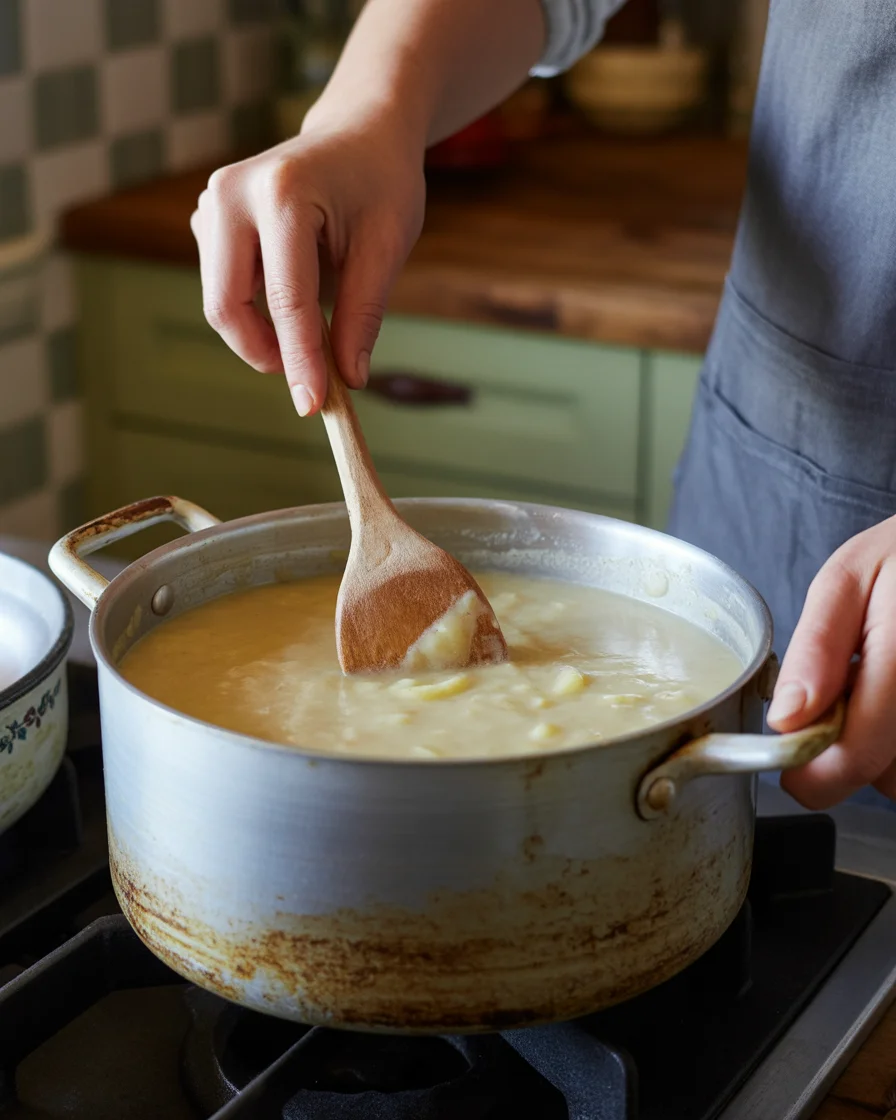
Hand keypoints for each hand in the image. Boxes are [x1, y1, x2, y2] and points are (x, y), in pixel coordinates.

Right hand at [190, 111, 425, 416]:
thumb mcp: (387, 246)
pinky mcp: (207, 219)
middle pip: (226, 305)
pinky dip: (255, 313)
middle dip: (265, 354)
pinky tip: (293, 299)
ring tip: (312, 337)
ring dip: (261, 336)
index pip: (287, 299)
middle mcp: (232, 193)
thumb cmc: (380, 183)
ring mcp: (211, 204)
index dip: (300, 361)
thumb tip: (349, 379)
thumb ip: (363, 314)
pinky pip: (223, 287)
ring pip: (221, 302)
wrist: (358, 133)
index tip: (314, 405)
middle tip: (311, 380)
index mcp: (283, 193)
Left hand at [767, 515, 895, 807]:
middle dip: (850, 751)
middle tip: (845, 694)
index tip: (789, 763)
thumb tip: (786, 719)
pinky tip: (895, 695)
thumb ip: (817, 650)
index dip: (811, 775)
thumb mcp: (846, 581)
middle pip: (884, 777)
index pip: (856, 758)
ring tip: (877, 686)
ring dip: (881, 747)